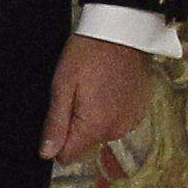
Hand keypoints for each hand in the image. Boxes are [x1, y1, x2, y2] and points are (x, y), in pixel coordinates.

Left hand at [40, 35, 152, 163]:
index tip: (61, 115)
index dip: (59, 139)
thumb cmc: (88, 54)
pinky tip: (109, 87)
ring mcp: (131, 120)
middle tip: (78, 94)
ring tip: (95, 87)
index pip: (68, 156)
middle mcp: (116, 130)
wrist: (122, 32)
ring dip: (95, 117)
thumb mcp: (62, 86)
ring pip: (102, 132)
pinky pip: (118, 120)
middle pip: (86, 143)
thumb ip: (56, 124)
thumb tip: (47, 154)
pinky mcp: (140, 110)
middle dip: (77, 125)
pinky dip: (111, 109)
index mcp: (95, 127)